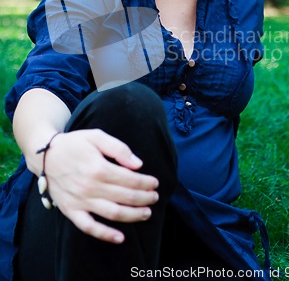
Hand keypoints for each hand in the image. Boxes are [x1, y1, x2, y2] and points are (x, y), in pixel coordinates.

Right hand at [43, 129, 158, 242]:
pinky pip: (89, 227)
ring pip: (113, 213)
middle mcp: (90, 187)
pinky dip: (105, 235)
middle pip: (125, 197)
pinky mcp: (70, 211)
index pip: (130, 179)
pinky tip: (120, 238)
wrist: (45, 155)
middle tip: (155, 197)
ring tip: (147, 213)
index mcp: (98, 167)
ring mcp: (80, 201)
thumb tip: (138, 164)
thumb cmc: (74, 144)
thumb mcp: (96, 136)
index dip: (145, 182)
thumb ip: (119, 148)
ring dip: (133, 215)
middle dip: (144, 198)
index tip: (155, 183)